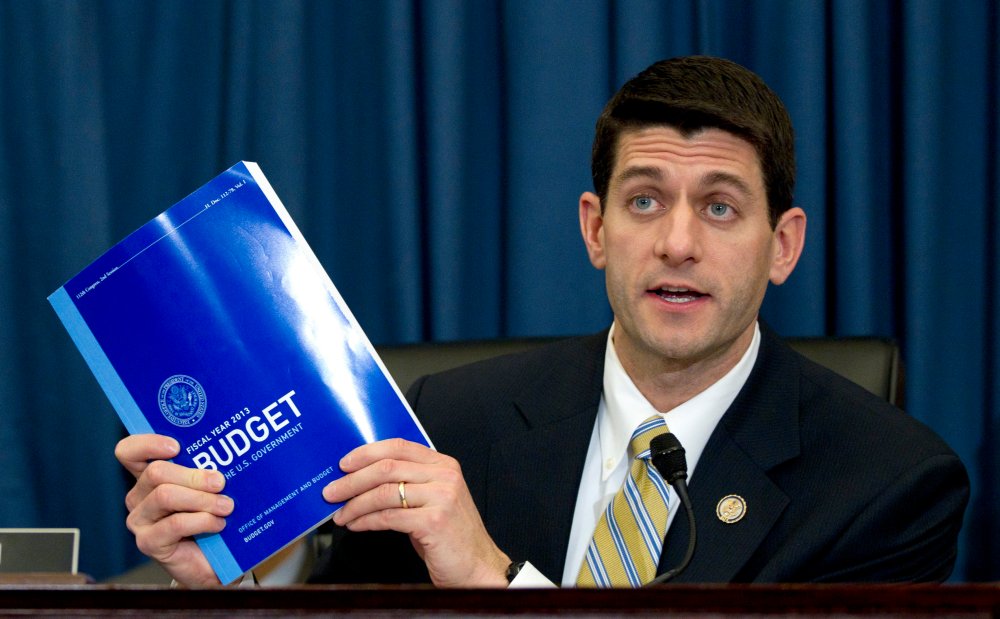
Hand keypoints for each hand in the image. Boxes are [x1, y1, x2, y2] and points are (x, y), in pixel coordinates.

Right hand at [115, 434, 233, 585]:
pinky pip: (175, 524)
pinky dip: (202, 521)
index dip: (148, 444)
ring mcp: (140, 520)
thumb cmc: (212, 517)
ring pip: (165, 495)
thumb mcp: (210, 488)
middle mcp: (139, 496)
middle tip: (220, 482)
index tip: (177, 447)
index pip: (129, 451)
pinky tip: (218, 524)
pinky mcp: (148, 542)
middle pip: (156, 472)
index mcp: (149, 476)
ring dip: (202, 499)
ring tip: (226, 506)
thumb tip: (232, 452)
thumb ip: (208, 470)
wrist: (214, 561)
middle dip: (193, 475)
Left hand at [323, 438, 509, 587]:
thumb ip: (408, 483)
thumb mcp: (433, 499)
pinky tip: (357, 525)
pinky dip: (366, 521)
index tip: (344, 464)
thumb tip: (363, 479)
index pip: (399, 446)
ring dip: (355, 504)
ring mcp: (442, 497)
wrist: (477, 566)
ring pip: (384, 492)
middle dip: (352, 480)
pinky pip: (389, 517)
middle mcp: (445, 476)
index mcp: (443, 465)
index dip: (366, 453)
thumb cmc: (451, 536)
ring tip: (341, 514)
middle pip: (387, 468)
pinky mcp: (435, 521)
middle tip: (332, 491)